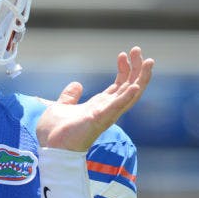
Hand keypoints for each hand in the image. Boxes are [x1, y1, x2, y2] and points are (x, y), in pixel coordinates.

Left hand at [36, 47, 153, 150]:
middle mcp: (106, 110)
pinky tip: (135, 86)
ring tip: (148, 62)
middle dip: (136, 68)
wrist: (49, 147)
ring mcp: (105, 115)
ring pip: (130, 95)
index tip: (123, 54)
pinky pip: (117, 108)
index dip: (124, 69)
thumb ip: (70, 96)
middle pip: (129, 86)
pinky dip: (127, 97)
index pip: (119, 85)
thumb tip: (77, 85)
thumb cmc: (55, 133)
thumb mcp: (61, 107)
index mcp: (99, 106)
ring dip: (140, 78)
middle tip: (138, 50)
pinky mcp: (99, 120)